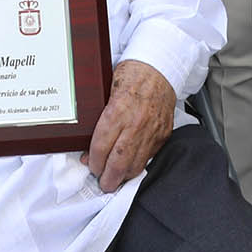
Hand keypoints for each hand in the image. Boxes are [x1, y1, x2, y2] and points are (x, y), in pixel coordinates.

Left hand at [84, 60, 175, 192]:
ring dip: (124, 175)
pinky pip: (150, 155)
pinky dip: (139, 164)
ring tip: (116, 179)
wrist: (159, 67)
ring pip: (137, 163)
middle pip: (119, 160)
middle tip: (103, 184)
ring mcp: (152, 129)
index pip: (101, 146)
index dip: (94, 161)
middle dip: (109, 177)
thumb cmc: (132, 74)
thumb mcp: (107, 89)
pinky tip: (131, 166)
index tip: (90, 165)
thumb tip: (88, 141)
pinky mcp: (163, 132)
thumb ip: (99, 116)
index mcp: (118, 110)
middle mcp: (135, 123)